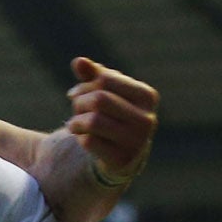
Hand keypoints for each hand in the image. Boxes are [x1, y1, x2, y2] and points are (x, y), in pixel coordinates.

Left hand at [65, 58, 157, 182]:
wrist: (121, 155)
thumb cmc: (111, 117)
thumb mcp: (104, 93)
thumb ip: (93, 76)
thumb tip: (79, 61)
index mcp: (146, 96)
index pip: (106, 79)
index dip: (84, 84)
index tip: (74, 93)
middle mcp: (147, 118)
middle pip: (99, 99)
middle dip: (79, 103)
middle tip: (75, 109)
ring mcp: (136, 141)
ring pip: (93, 121)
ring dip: (76, 121)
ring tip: (74, 124)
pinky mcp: (121, 160)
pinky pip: (89, 142)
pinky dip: (80, 139)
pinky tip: (83, 139)